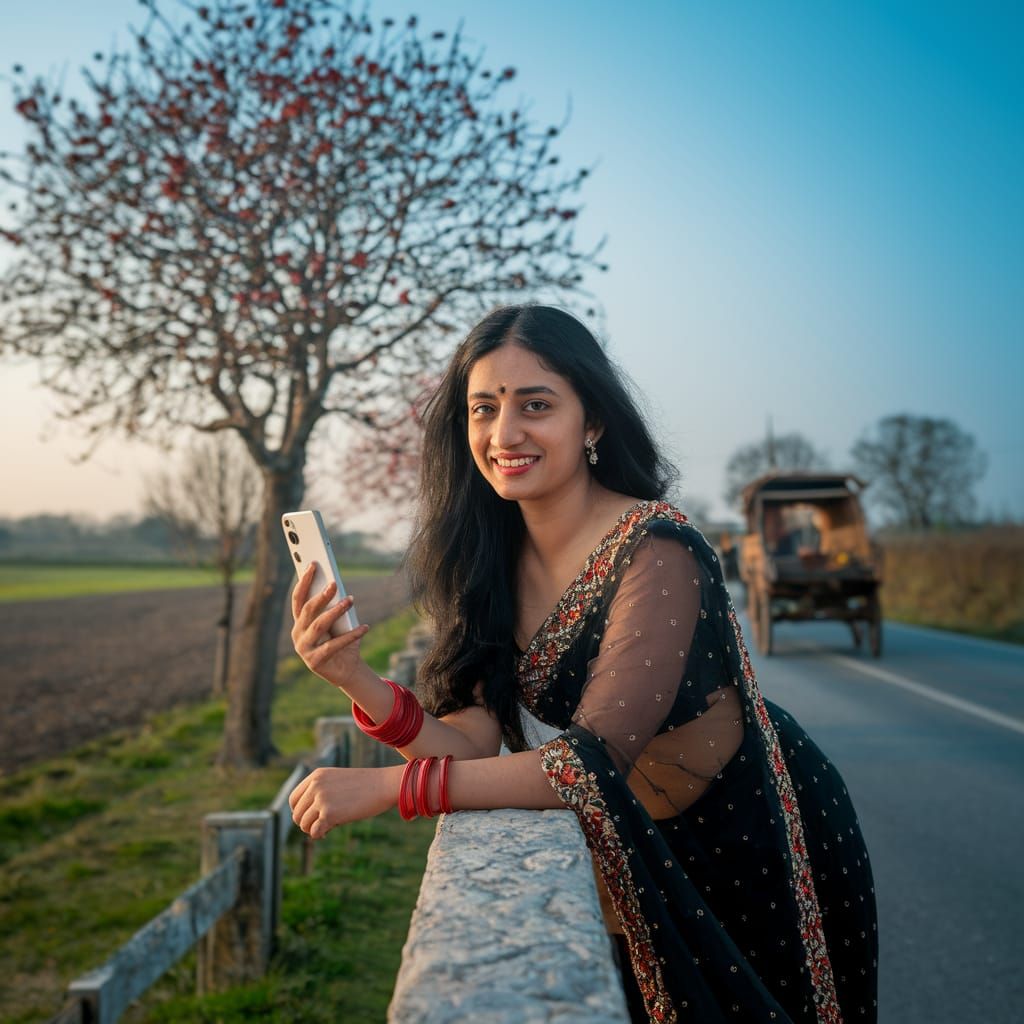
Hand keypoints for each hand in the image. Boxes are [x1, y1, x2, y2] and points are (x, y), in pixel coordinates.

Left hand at [289, 765, 401, 838]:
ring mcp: (322, 799)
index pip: (293, 799)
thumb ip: (321, 793)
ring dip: (313, 830)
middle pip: (297, 814)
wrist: (384, 785)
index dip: (299, 811)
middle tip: (322, 825)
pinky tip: (328, 831)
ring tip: (327, 827)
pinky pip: (314, 832)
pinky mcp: (329, 813)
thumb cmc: (365, 786)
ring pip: (303, 824)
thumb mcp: (338, 782)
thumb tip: (306, 820)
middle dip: (307, 823)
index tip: (311, 817)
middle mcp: (316, 786)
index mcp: (316, 776)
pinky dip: (319, 835)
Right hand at [290, 562, 369, 687]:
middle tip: (334, 583)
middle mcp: (297, 634)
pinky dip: (351, 635)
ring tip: (350, 600)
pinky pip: (334, 645)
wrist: (347, 670)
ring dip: (335, 611)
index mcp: (300, 622)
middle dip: (321, 595)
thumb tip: (337, 586)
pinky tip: (365, 628)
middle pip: (308, 610)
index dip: (304, 581)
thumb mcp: (337, 622)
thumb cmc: (341, 641)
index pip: (298, 598)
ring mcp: (303, 649)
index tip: (313, 564)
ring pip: (319, 625)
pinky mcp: (314, 662)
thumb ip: (333, 607)